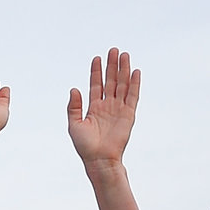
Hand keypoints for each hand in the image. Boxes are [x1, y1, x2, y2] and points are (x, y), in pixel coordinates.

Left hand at [66, 49, 137, 169]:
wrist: (99, 159)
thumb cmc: (85, 146)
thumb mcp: (74, 125)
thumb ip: (74, 107)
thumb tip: (74, 89)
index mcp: (94, 108)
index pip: (96, 85)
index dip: (96, 72)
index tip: (97, 58)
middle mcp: (107, 106)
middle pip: (110, 81)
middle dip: (112, 66)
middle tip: (113, 50)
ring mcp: (118, 109)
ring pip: (122, 85)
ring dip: (123, 70)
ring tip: (124, 55)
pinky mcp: (129, 114)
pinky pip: (132, 96)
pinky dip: (134, 84)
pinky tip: (135, 72)